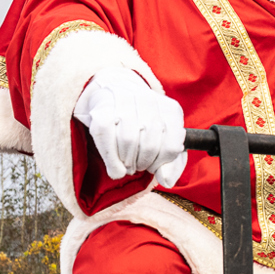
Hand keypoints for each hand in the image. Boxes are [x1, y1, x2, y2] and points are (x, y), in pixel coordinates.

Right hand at [73, 67, 187, 185]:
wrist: (116, 92)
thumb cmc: (144, 124)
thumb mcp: (165, 141)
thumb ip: (172, 164)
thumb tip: (166, 181)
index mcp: (171, 111)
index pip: (172, 147)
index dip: (161, 163)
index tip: (153, 165)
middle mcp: (149, 101)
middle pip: (149, 145)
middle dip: (142, 164)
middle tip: (136, 166)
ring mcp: (125, 101)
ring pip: (128, 141)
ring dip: (126, 162)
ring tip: (126, 164)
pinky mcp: (102, 107)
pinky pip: (105, 136)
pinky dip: (110, 158)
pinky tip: (115, 166)